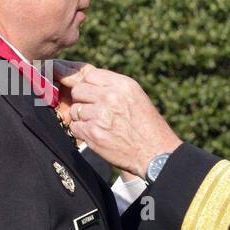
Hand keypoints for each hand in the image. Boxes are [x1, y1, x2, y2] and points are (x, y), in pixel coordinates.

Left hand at [54, 64, 181, 177]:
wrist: (155, 153)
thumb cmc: (146, 126)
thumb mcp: (135, 97)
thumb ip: (112, 87)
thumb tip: (85, 79)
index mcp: (122, 85)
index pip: (90, 75)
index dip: (87, 85)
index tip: (88, 93)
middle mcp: (110, 96)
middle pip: (78, 90)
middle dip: (82, 101)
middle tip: (94, 112)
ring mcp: (100, 114)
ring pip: (75, 109)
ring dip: (82, 118)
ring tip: (99, 125)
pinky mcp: (92, 133)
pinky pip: (74, 127)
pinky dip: (81, 132)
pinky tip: (96, 135)